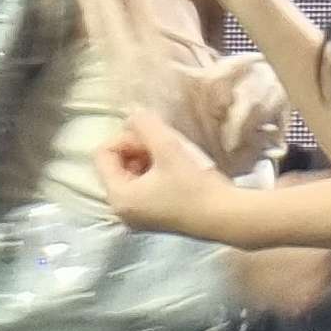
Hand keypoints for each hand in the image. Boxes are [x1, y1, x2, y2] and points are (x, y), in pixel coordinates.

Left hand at [96, 110, 241, 239]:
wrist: (228, 217)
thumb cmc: (196, 185)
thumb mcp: (168, 147)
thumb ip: (145, 124)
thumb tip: (132, 114)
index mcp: (118, 197)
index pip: (102, 153)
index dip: (125, 138)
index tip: (153, 138)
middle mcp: (122, 210)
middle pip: (114, 164)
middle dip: (136, 148)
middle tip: (163, 144)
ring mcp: (139, 216)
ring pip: (130, 173)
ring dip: (147, 157)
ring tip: (171, 155)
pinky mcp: (155, 217)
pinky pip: (143, 186)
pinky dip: (155, 171)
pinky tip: (176, 169)